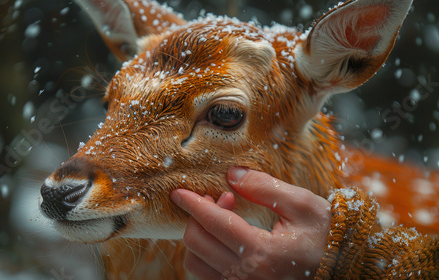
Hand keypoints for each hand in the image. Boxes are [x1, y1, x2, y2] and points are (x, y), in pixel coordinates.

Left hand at [170, 167, 331, 279]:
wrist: (347, 270)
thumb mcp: (302, 204)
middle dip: (199, 216)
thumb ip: (264, 187)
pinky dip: (206, 257)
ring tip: (225, 220)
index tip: (178, 192)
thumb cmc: (328, 237)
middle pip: (197, 244)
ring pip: (196, 266)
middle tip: (221, 199)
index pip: (213, 223)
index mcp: (262, 253)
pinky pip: (208, 278)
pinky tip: (224, 241)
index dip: (192, 204)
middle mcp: (247, 278)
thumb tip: (231, 174)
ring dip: (200, 238)